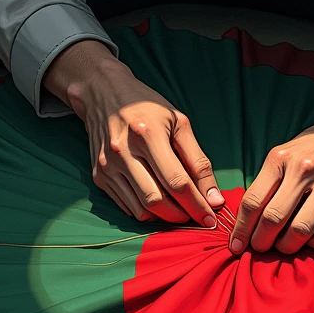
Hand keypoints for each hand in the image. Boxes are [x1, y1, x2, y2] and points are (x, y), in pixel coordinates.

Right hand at [43, 40, 224, 225]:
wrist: (102, 93)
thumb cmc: (147, 106)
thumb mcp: (178, 123)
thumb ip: (198, 161)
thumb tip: (214, 198)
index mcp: (148, 135)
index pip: (177, 182)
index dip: (197, 204)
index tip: (211, 218)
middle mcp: (123, 153)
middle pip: (157, 201)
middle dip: (182, 215)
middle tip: (197, 216)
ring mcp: (108, 166)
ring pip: (141, 209)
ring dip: (165, 218)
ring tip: (181, 211)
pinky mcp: (99, 175)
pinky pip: (127, 206)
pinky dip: (147, 211)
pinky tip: (160, 203)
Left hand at [228, 98, 313, 254]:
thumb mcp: (286, 151)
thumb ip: (268, 180)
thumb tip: (247, 218)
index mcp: (281, 157)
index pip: (253, 200)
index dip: (241, 229)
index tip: (235, 245)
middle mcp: (305, 169)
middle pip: (273, 218)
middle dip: (261, 242)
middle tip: (259, 249)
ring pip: (301, 230)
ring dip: (287, 247)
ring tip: (283, 247)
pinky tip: (309, 241)